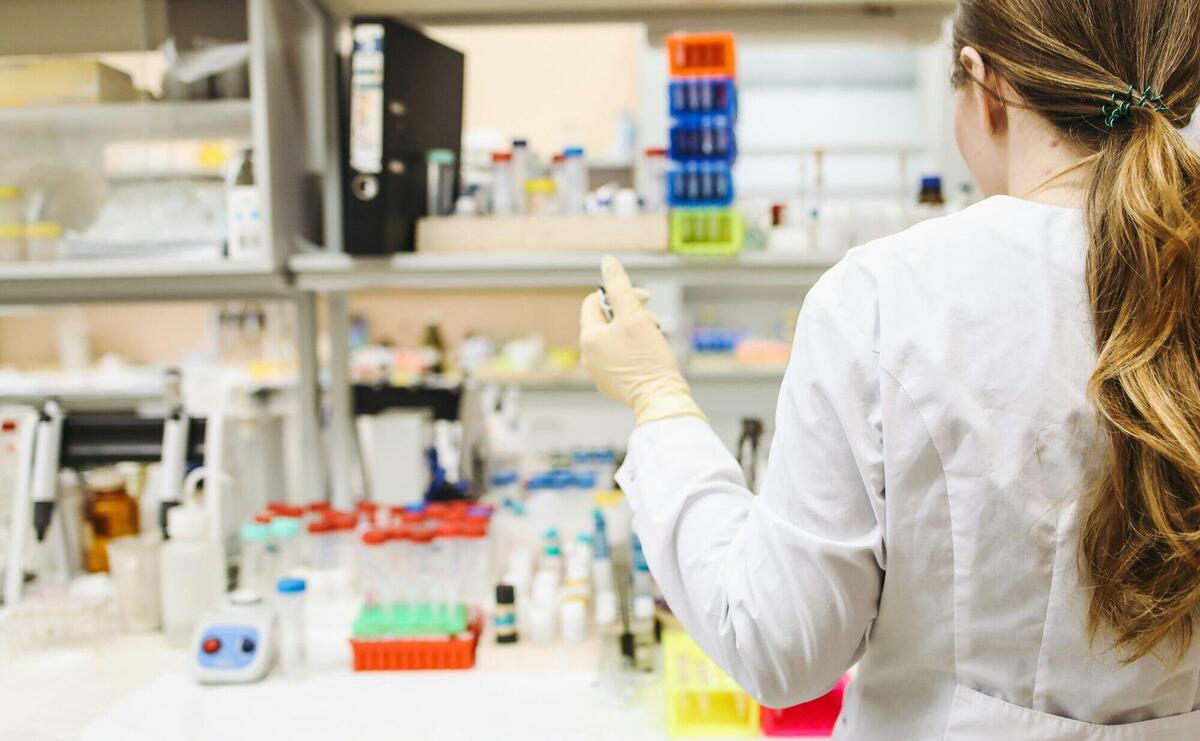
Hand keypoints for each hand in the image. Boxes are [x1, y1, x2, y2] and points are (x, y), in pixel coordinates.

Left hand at [579, 256, 705, 424]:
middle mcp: (587, 355)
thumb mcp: (635, 316)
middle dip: (630, 314)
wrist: (660, 399)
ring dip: (633, 331)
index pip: (593, 302)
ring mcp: (598, 372)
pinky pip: (618, 358)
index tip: (642, 298)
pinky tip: (649, 355)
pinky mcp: (611, 384)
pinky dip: (633, 351)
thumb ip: (620, 288)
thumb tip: (608, 262)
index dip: (618, 294)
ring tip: (654, 336)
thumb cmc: (648, 358)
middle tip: (653, 320)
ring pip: (614, 340)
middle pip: (606, 321)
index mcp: (589, 337)